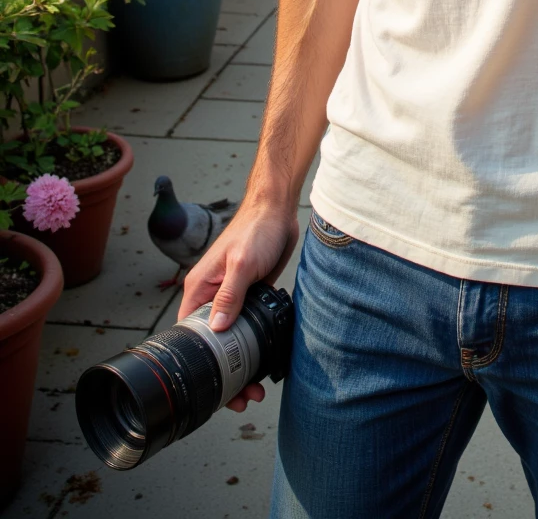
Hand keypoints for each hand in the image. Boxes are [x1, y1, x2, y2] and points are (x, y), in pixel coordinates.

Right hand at [179, 199, 298, 412]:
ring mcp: (232, 298)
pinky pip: (249, 327)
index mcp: (200, 289)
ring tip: (257, 386)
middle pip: (212, 344)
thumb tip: (218, 329)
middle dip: (226, 372)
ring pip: (232, 339)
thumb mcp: (241, 263)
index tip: (215, 388)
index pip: (189, 335)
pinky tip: (267, 360)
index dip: (199, 364)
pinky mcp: (252, 296)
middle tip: (244, 396)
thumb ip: (229, 296)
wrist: (278, 210)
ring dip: (243, 363)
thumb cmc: (255, 228)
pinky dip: (256, 345)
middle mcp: (212, 296)